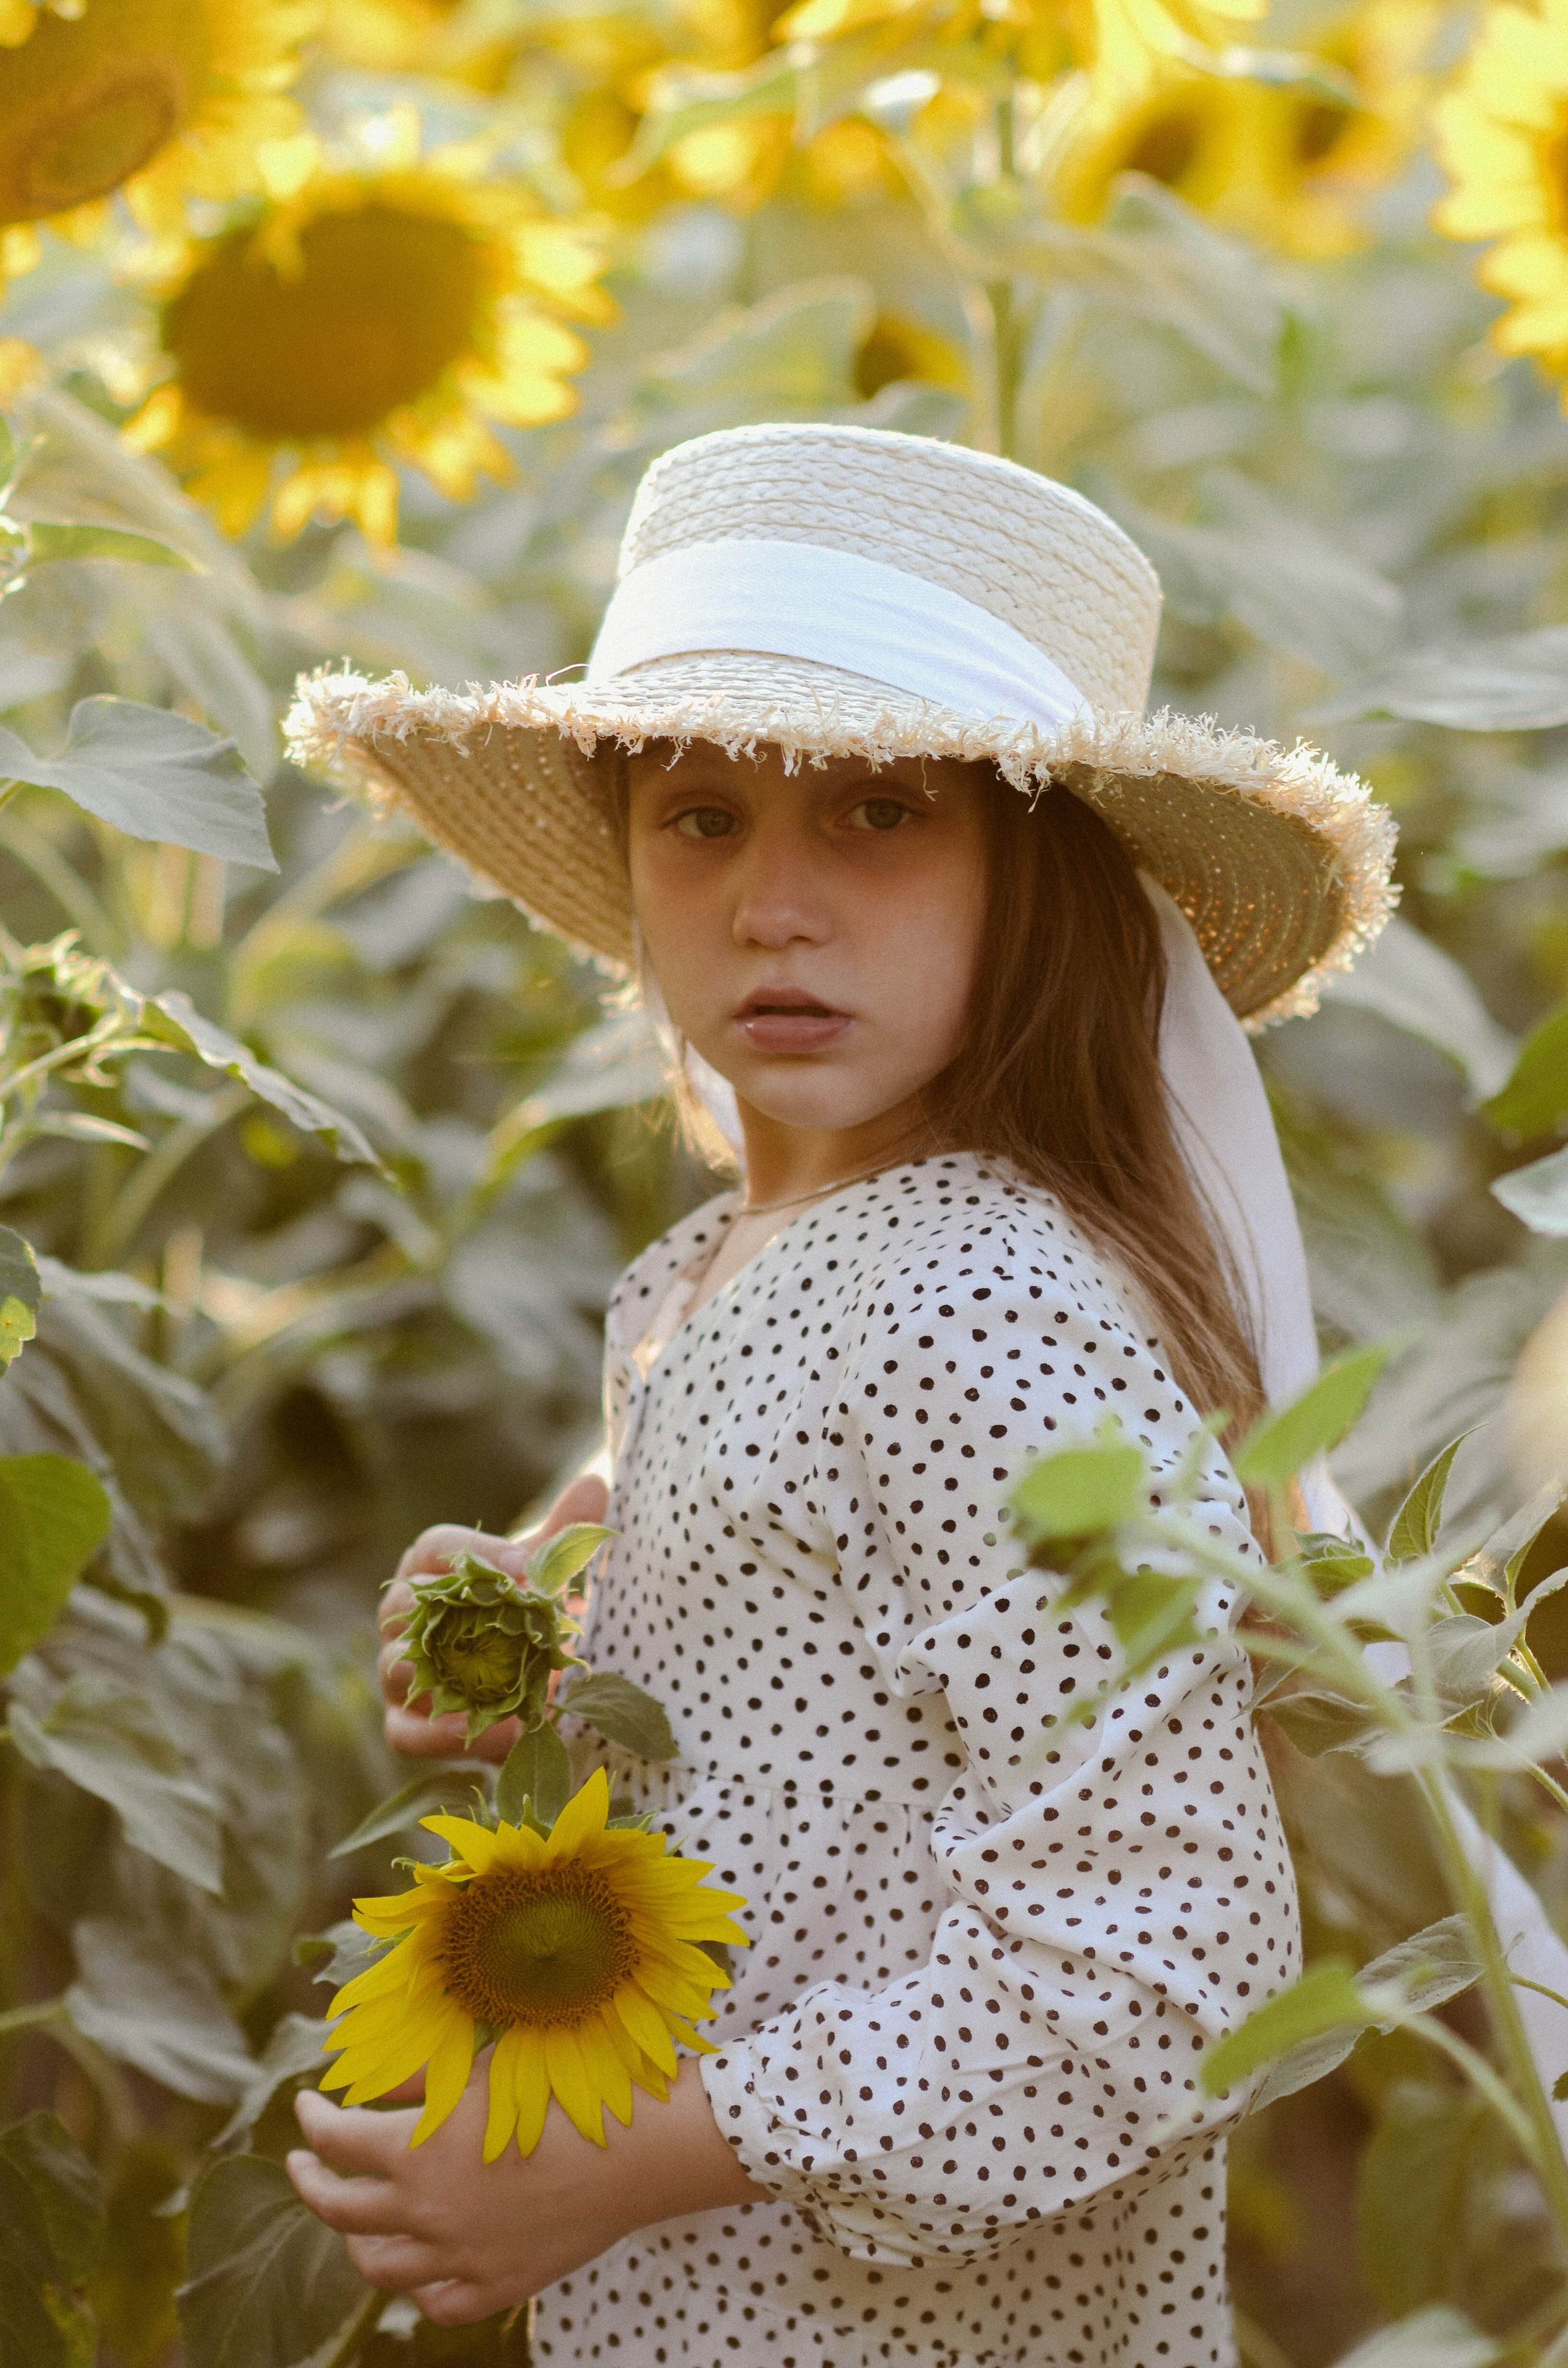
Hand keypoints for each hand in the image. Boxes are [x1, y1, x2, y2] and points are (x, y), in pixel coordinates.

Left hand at [286, 2054, 759, 2324]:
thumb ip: (414, 2080)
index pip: (333, 2140)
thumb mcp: (480, 2069)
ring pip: (377, 2266)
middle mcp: (426, 2212)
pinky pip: (434, 2302)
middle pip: (337, 2208)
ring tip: (355, 2217)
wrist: (636, 2148)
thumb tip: (363, 2086)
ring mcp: (459, 2258)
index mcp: (416, 2150)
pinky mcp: (496, 2287)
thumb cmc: (562, 2089)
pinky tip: (418, 2260)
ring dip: (355, 2238)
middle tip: (303, 2162)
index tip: (306, 2103)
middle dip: (310, 2180)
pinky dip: (417, 2283)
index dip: (309, 2119)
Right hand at [378, 1472, 610, 1762]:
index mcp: (427, 1571)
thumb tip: (594, 1484)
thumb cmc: (517, 1618)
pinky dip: (448, 1735)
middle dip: (456, 1615)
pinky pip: (407, 1733)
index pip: (433, 1548)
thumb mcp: (540, 1579)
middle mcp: (399, 1619)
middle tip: (516, 1625)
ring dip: (453, 1678)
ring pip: (399, 1669)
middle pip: (402, 1605)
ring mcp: (393, 1674)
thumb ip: (561, 1539)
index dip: (476, 1554)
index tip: (524, 1568)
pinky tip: (502, 1733)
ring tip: (508, 1686)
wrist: (510, 1687)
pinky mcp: (402, 1726)